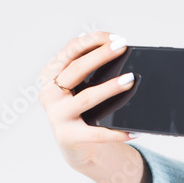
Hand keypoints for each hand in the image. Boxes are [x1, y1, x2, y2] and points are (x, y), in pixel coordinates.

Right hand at [37, 30, 136, 171]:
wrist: (73, 145)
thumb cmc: (81, 110)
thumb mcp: (80, 87)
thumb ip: (89, 71)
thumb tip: (118, 53)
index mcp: (50, 75)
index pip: (70, 50)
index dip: (92, 40)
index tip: (114, 37)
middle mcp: (49, 93)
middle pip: (76, 69)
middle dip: (101, 55)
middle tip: (122, 47)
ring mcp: (56, 115)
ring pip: (86, 97)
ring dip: (110, 88)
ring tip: (130, 80)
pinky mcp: (67, 136)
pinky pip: (96, 134)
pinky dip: (116, 133)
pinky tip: (133, 131)